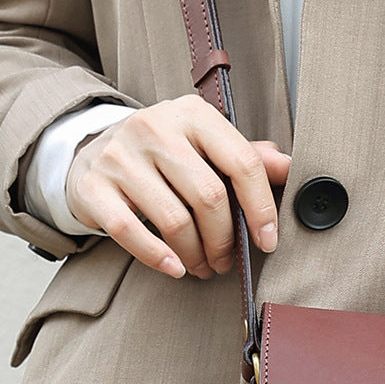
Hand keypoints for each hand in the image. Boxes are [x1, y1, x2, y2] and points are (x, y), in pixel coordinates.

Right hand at [66, 94, 290, 277]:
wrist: (96, 151)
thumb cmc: (165, 156)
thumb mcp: (207, 146)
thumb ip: (247, 156)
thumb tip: (290, 168)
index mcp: (193, 114)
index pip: (242, 162)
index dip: (261, 209)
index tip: (267, 241)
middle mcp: (155, 127)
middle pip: (209, 197)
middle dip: (225, 240)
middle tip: (227, 261)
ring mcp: (121, 155)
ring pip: (174, 221)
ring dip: (196, 255)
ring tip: (203, 266)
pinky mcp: (95, 185)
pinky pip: (130, 231)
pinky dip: (157, 257)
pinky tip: (175, 269)